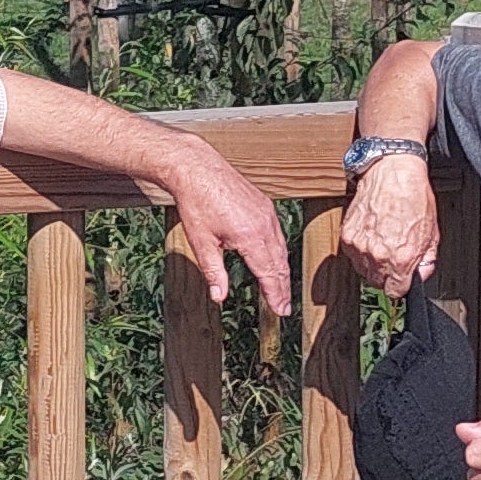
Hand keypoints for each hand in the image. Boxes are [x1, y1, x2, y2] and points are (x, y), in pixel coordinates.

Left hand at [169, 145, 292, 313]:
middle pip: (280, 263)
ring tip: (281, 290)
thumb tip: (219, 298)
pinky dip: (278, 252)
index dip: (275, 294)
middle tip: (284, 308)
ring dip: (282, 271)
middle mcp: (264, 225)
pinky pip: (277, 234)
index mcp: (250, 237)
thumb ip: (213, 272)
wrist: (197, 168)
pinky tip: (274, 261)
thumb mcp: (201, 242)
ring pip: (281, 248)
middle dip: (283, 287)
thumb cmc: (196, 203)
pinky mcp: (265, 206)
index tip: (280, 311)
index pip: (268, 273)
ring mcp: (267, 214)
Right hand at [339, 152, 438, 295]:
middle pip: (378, 283)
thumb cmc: (413, 196)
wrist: (392, 171)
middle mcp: (378, 256)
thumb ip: (427, 260)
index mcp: (401, 258)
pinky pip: (353, 254)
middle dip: (388, 274)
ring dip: (373, 263)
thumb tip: (421, 274)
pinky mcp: (346, 235)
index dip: (401, 285)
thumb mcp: (432, 232)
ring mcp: (359, 246)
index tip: (402, 278)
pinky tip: (373, 235)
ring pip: (363, 270)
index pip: (395, 292)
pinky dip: (361, 250)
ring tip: (384, 243)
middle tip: (395, 256)